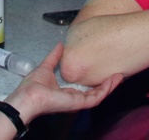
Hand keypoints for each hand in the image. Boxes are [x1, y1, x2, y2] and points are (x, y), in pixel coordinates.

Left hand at [5, 43, 122, 121]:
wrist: (28, 96)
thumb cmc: (32, 86)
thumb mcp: (46, 66)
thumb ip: (54, 57)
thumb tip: (60, 45)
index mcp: (67, 91)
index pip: (86, 86)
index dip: (96, 78)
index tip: (104, 68)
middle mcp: (74, 97)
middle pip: (96, 91)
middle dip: (107, 82)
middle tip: (117, 72)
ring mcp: (77, 101)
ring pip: (99, 95)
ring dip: (110, 86)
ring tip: (120, 76)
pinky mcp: (78, 103)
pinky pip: (96, 98)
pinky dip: (105, 90)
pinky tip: (112, 81)